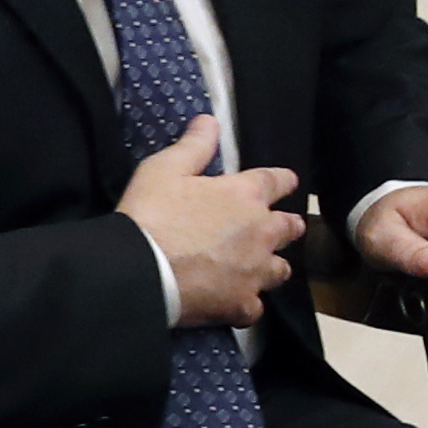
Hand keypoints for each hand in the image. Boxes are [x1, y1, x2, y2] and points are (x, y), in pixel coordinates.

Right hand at [119, 115, 303, 326]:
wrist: (137, 268)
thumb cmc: (151, 213)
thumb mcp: (165, 168)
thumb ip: (194, 145)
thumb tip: (210, 120)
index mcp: (245, 195)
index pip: (277, 181)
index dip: (283, 180)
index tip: (288, 182)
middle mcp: (261, 232)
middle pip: (290, 228)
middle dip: (288, 226)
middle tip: (285, 227)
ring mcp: (255, 271)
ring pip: (280, 270)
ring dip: (273, 266)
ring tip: (263, 268)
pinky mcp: (242, 304)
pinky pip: (255, 307)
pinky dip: (247, 304)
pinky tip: (237, 303)